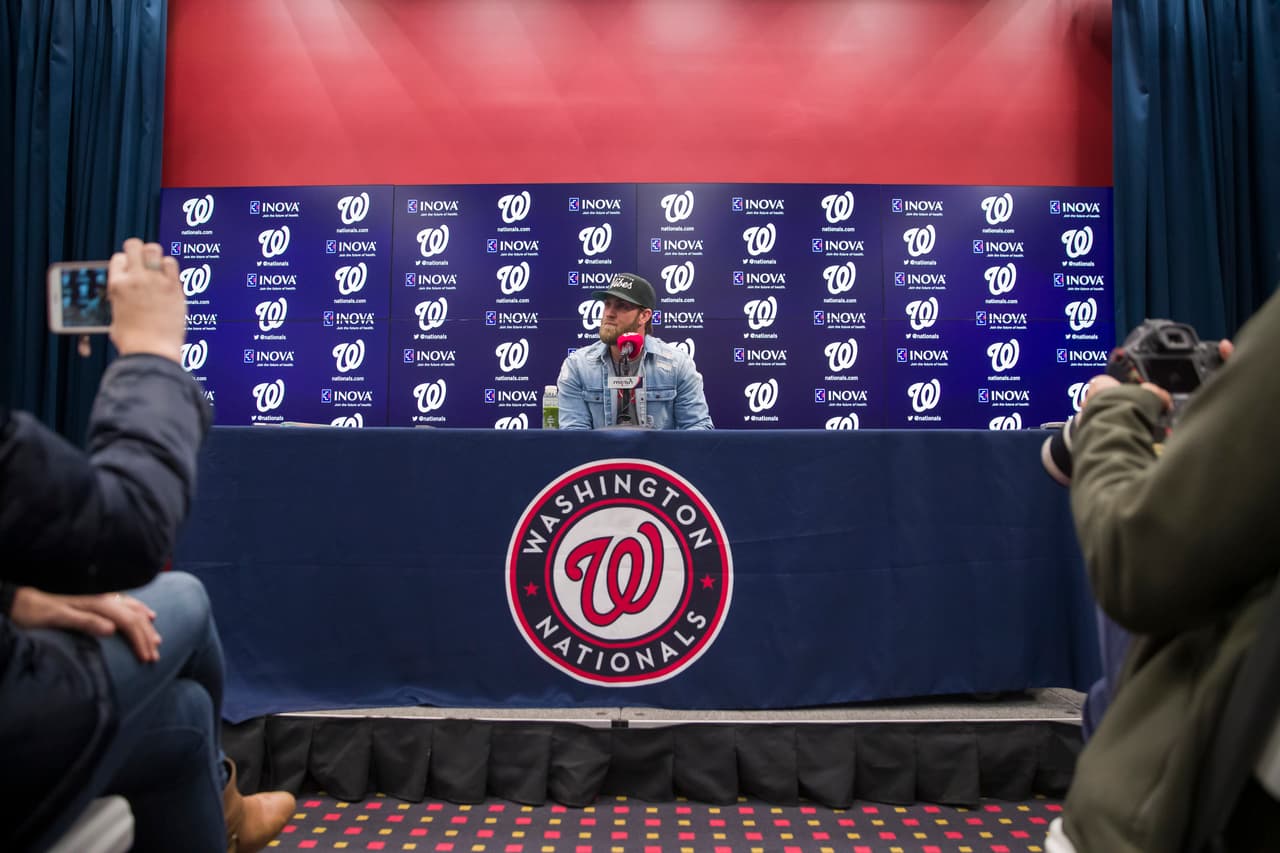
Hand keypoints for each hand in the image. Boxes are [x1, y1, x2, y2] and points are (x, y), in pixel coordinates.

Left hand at [9, 588, 161, 662]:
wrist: (17, 595)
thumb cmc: (33, 608)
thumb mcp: (55, 616)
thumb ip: (84, 621)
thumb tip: (112, 630)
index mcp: (97, 602)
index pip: (128, 621)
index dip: (140, 640)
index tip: (147, 658)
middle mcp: (103, 596)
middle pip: (134, 615)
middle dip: (147, 636)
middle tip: (155, 656)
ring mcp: (101, 595)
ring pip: (133, 608)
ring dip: (146, 625)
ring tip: (157, 639)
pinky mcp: (96, 596)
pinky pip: (127, 602)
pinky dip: (139, 610)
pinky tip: (145, 613)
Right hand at [107, 238, 185, 362]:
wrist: (152, 351)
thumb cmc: (133, 341)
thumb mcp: (116, 317)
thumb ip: (120, 300)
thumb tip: (123, 298)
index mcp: (117, 285)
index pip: (118, 258)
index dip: (125, 262)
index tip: (131, 270)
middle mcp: (135, 278)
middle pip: (134, 245)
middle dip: (138, 249)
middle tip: (143, 260)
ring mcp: (155, 281)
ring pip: (154, 250)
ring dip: (155, 255)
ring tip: (157, 266)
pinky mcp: (174, 287)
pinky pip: (172, 263)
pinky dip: (170, 266)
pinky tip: (169, 276)